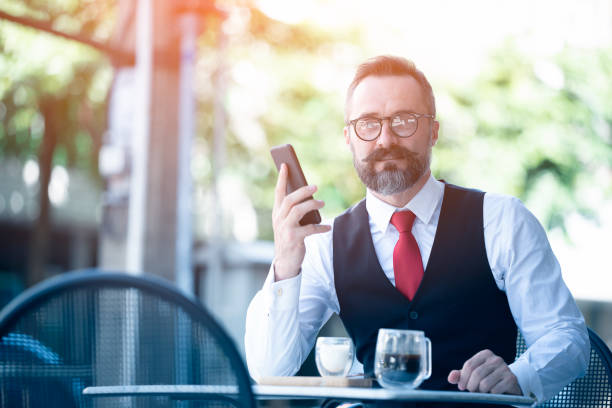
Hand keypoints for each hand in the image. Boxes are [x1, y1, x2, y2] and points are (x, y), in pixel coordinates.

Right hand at [272, 163, 330, 280]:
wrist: (285, 261)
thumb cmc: (290, 237)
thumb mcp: (288, 222)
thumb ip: (295, 210)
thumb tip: (310, 195)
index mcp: (277, 213)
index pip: (278, 192)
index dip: (282, 178)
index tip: (285, 165)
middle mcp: (279, 219)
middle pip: (289, 199)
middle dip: (302, 191)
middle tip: (315, 186)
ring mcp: (285, 229)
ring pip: (297, 210)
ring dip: (311, 205)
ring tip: (322, 203)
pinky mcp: (293, 238)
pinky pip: (309, 229)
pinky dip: (320, 227)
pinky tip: (327, 227)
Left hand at [447, 349, 521, 394]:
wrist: (509, 385)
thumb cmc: (487, 378)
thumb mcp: (472, 375)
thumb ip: (460, 375)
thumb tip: (450, 378)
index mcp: (485, 354)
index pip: (469, 365)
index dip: (463, 378)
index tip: (461, 387)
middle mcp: (496, 359)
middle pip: (476, 374)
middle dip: (471, 386)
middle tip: (472, 391)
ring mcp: (505, 368)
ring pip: (485, 384)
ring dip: (481, 391)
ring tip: (483, 391)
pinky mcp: (511, 379)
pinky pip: (495, 390)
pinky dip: (491, 394)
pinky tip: (493, 392)